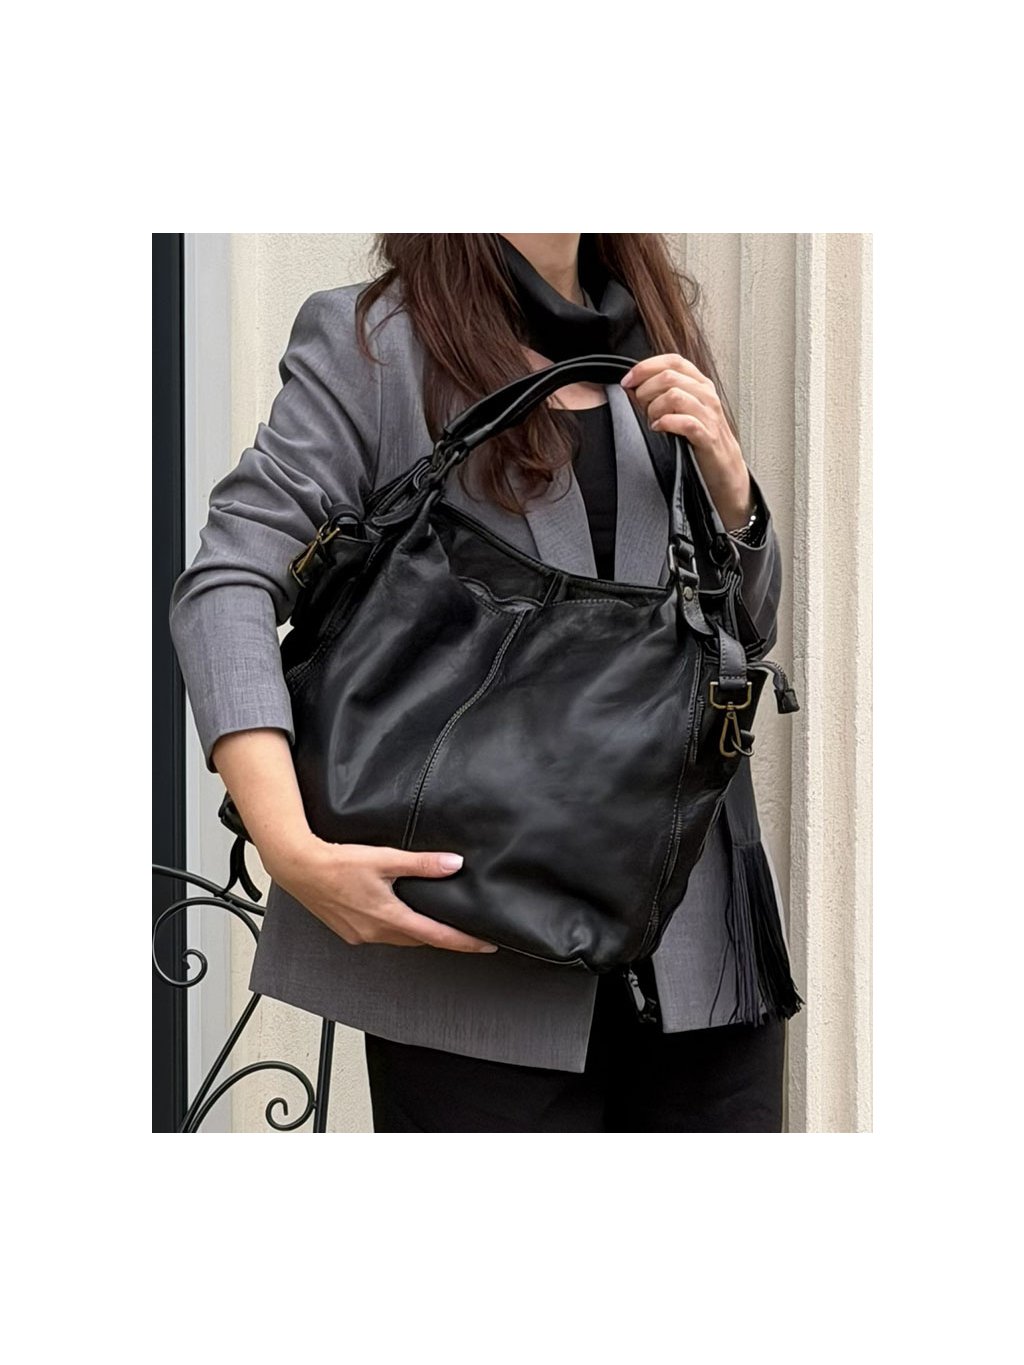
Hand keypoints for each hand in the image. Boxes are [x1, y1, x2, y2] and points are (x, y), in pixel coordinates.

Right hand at [262, 835, 498, 953]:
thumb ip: (421, 864)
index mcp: (388, 917)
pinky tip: (399, 917)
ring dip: (420, 934)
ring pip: (401, 939)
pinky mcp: (349, 932)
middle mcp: (376, 932)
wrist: (298, 867)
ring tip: (438, 924)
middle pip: (420, 941)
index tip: (486, 945)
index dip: (464, 942)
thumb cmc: (336, 863)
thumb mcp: (385, 859)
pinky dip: (397, 930)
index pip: (436, 936)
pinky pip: (382, 936)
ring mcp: (361, 935)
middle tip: (467, 933)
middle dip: (444, 938)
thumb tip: (453, 864)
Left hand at [620, 354, 753, 530]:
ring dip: (654, 408)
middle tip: (641, 408)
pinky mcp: (708, 436)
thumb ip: (661, 394)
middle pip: (669, 376)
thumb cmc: (700, 438)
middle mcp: (706, 394)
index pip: (672, 360)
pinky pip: (684, 422)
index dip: (646, 367)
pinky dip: (666, 424)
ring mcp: (709, 414)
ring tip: (652, 421)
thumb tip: (632, 385)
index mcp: (700, 384)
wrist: (724, 469)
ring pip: (674, 395)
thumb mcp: (682, 410)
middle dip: (646, 391)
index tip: (628, 381)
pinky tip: (659, 429)